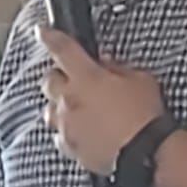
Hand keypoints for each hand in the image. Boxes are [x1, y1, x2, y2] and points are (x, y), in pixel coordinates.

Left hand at [39, 26, 165, 176]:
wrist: (145, 154)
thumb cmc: (145, 115)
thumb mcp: (140, 80)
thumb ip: (118, 68)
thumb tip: (105, 64)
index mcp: (86, 77)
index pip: (62, 49)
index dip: (49, 37)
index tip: (41, 31)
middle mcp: (70, 100)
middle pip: (49, 81)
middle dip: (58, 77)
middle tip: (73, 80)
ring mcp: (67, 125)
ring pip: (50, 110)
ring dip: (60, 106)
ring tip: (77, 109)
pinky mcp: (69, 147)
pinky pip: (60, 135)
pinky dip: (67, 131)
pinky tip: (82, 132)